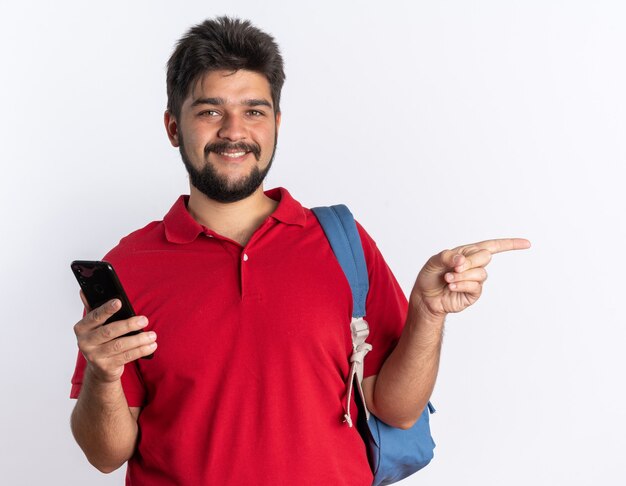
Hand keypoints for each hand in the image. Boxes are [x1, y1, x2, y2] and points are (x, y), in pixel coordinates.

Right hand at [74, 291, 156, 382]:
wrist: (100, 368)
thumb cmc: (101, 340)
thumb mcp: (95, 325)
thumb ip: (93, 309)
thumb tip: (84, 291)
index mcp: (82, 328)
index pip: (94, 316)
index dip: (107, 309)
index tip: (119, 302)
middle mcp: (85, 343)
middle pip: (109, 332)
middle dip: (128, 325)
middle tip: (144, 320)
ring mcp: (94, 357)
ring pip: (120, 346)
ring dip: (139, 339)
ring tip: (153, 335)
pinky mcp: (106, 367)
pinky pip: (126, 357)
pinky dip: (141, 350)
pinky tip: (151, 345)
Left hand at [411, 238, 530, 319]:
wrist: (425, 297)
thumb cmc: (429, 276)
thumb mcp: (434, 261)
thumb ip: (447, 256)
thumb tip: (463, 259)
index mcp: (467, 253)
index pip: (492, 246)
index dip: (510, 244)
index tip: (527, 243)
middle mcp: (474, 265)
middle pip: (486, 256)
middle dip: (469, 261)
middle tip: (454, 267)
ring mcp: (475, 280)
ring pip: (481, 273)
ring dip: (462, 275)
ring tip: (448, 279)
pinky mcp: (473, 293)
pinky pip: (475, 286)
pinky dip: (462, 284)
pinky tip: (451, 286)